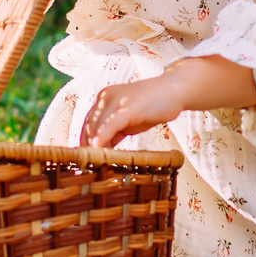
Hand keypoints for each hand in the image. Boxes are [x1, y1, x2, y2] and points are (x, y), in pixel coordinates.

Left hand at [77, 57, 255, 147]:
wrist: (174, 91)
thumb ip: (113, 133)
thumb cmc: (151, 107)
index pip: (87, 124)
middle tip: (85, 166)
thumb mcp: (128, 122)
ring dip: (92, 145)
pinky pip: (111, 123)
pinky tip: (97, 148)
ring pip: (98, 126)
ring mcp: (117, 100)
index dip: (83, 142)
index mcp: (103, 99)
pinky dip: (103, 136)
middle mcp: (106, 97)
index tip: (82, 160)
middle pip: (89, 126)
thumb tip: (99, 150)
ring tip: (90, 162)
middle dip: (86, 146)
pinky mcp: (129, 107)